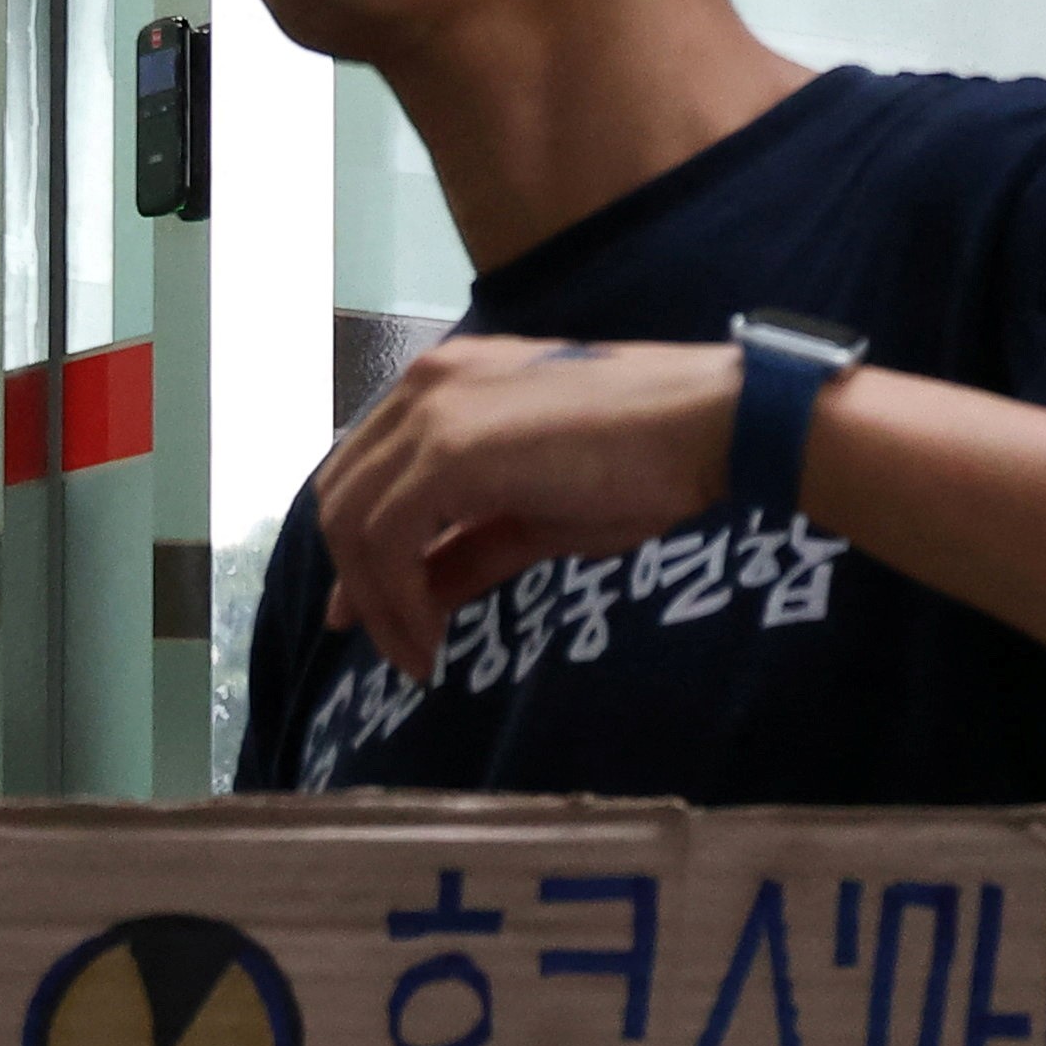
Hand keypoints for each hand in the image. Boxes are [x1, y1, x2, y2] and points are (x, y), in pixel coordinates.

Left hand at [316, 335, 742, 675]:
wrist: (703, 426)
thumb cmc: (644, 464)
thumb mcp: (539, 515)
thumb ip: (469, 545)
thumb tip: (420, 595)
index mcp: (442, 389)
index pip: (364, 471)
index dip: (356, 549)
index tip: (365, 613)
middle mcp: (421, 389)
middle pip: (342, 496)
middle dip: (358, 582)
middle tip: (394, 645)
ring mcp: (430, 414)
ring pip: (354, 520)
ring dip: (378, 602)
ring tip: (416, 657)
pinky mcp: (449, 450)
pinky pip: (389, 535)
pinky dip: (397, 597)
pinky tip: (429, 637)